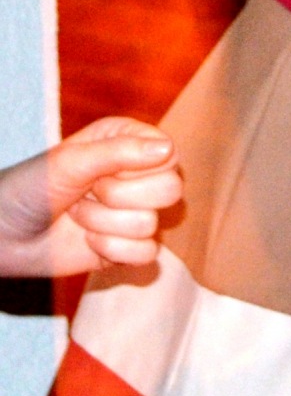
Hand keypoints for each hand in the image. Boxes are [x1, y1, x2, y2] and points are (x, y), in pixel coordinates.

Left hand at [0, 119, 181, 277]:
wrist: (4, 235)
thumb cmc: (31, 187)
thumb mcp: (70, 161)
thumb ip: (119, 152)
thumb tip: (169, 150)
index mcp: (129, 142)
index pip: (168, 155)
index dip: (136, 168)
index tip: (100, 170)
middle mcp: (138, 174)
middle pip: (170, 189)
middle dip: (120, 197)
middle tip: (89, 192)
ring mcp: (135, 212)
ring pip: (152, 224)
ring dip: (105, 224)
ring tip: (78, 216)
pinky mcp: (129, 247)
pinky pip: (147, 254)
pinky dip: (113, 251)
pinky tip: (89, 241)